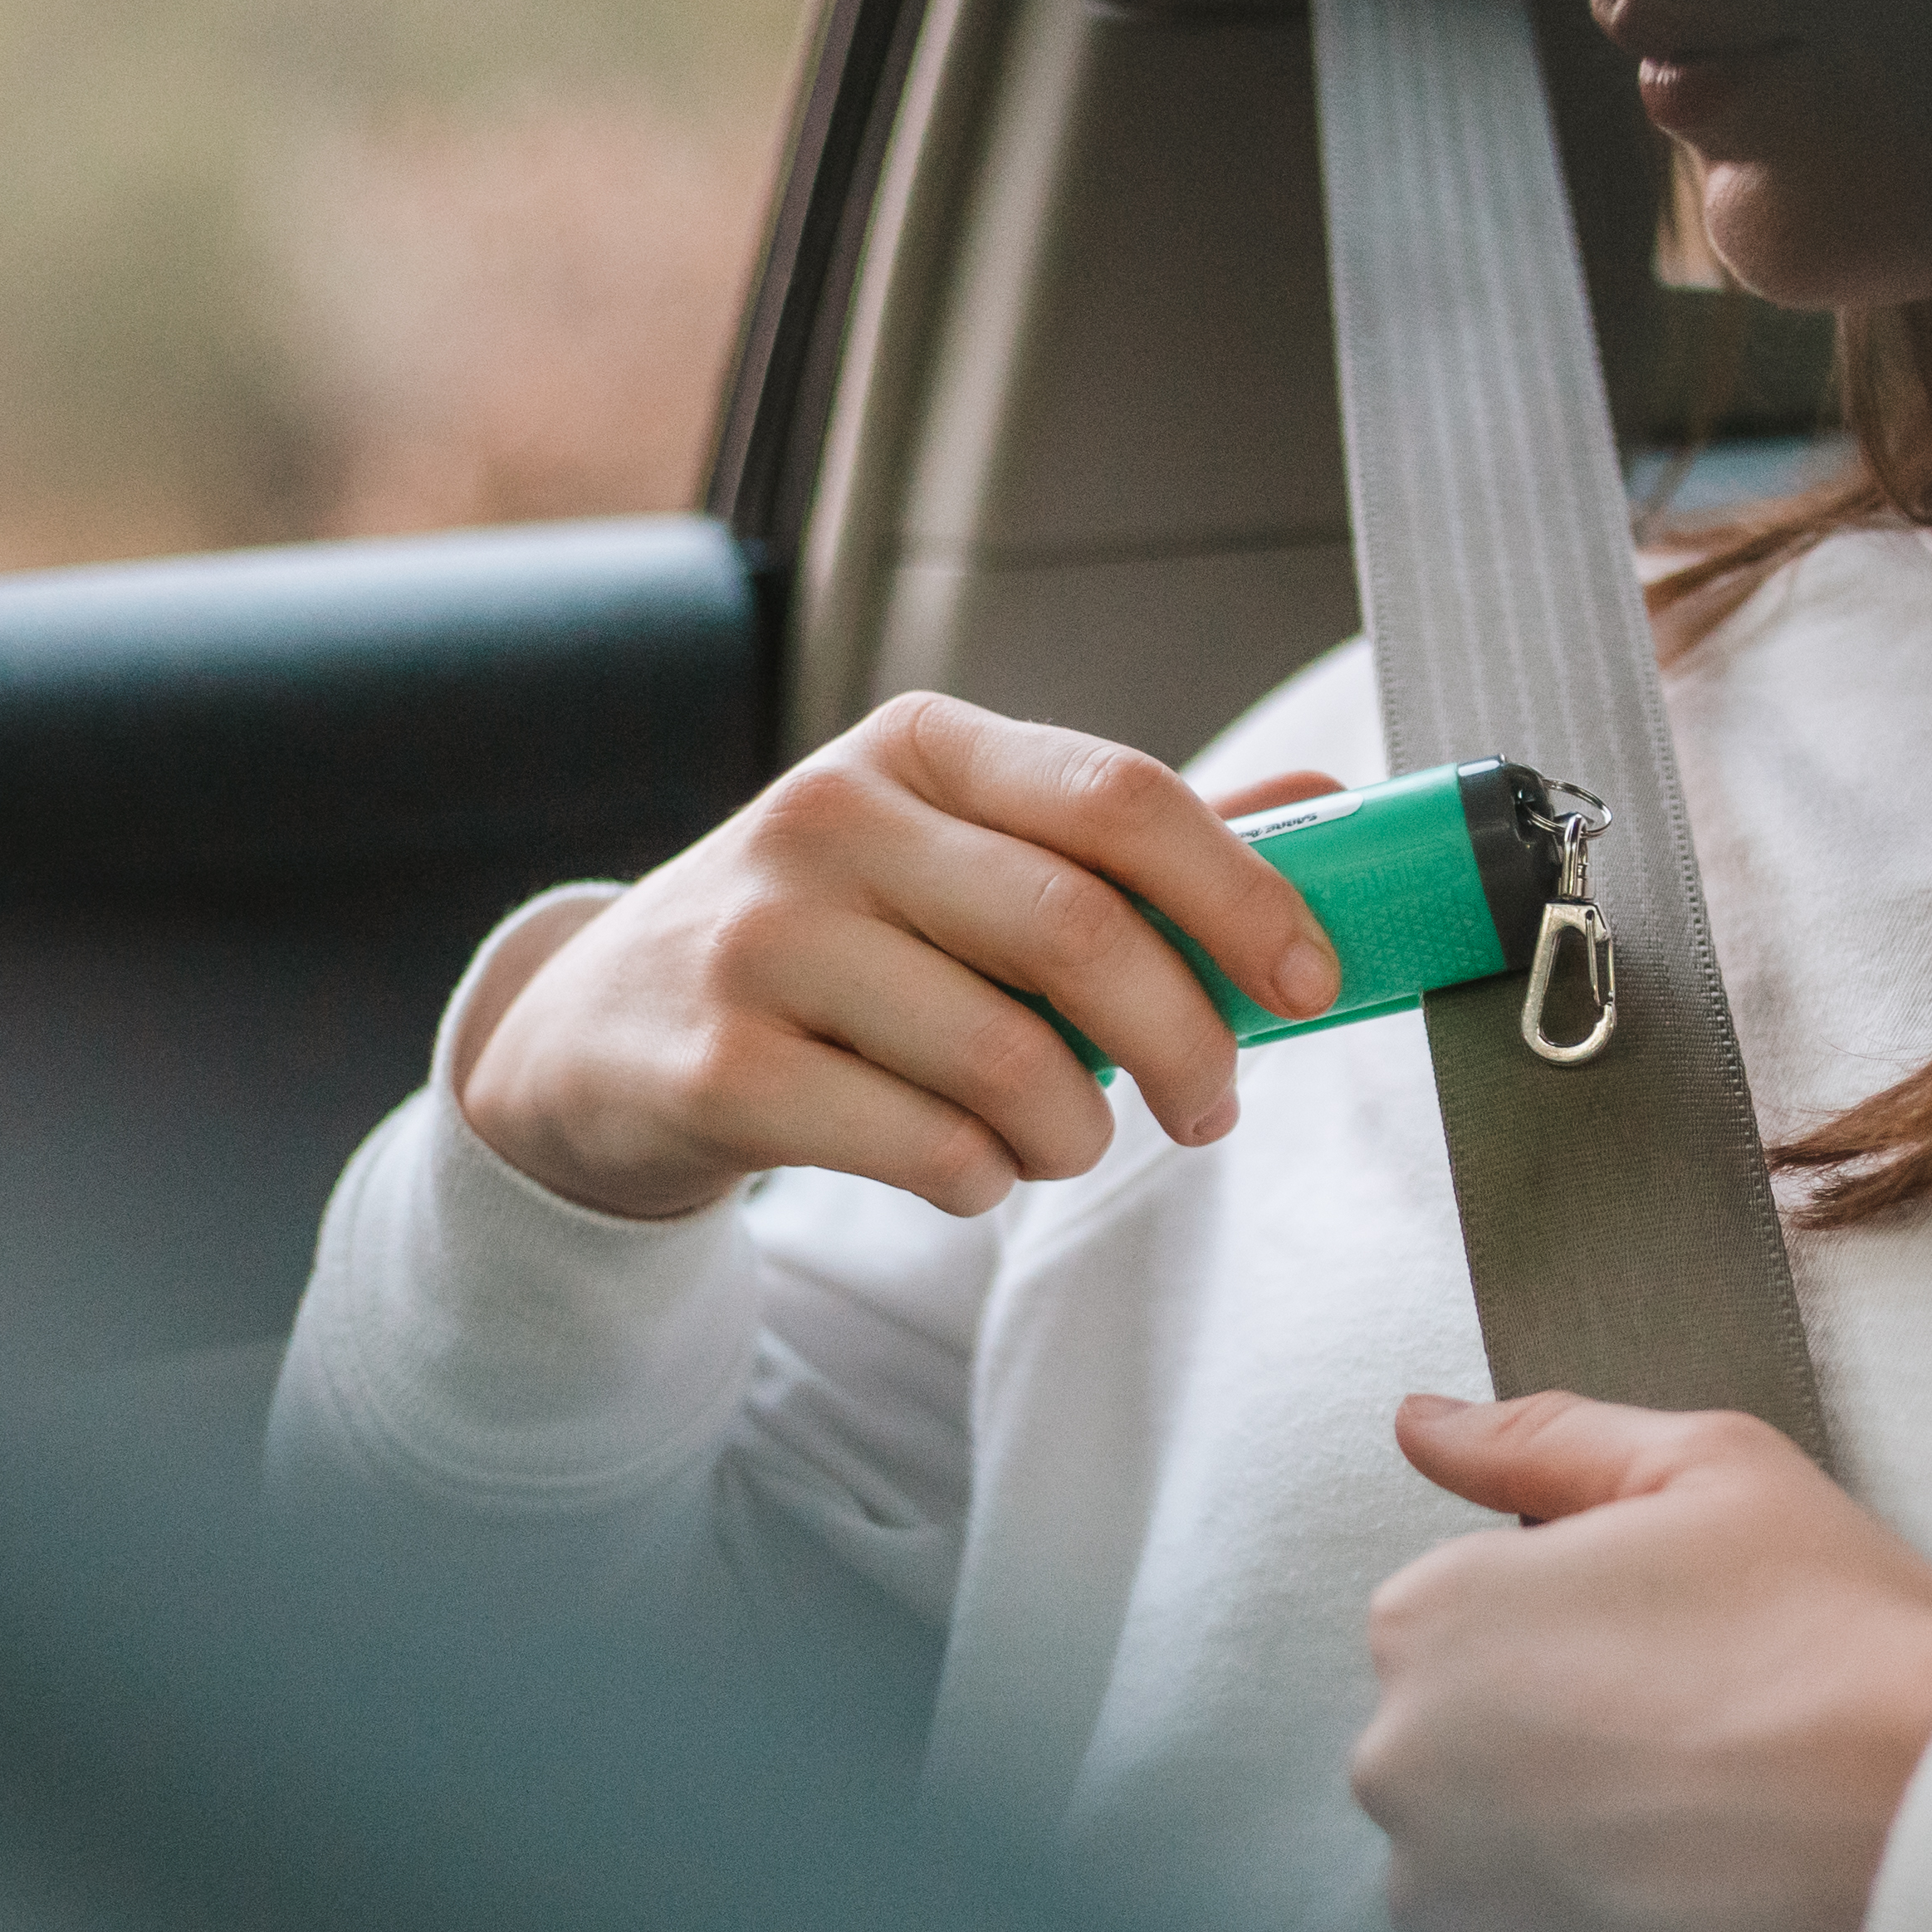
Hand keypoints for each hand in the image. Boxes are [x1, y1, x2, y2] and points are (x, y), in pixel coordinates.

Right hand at [456, 691, 1344, 1219]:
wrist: (600, 1035)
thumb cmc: (832, 946)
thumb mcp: (960, 860)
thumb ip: (1130, 846)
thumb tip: (1331, 812)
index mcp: (923, 749)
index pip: (1123, 798)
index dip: (1244, 894)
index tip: (1312, 984)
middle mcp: (833, 817)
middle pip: (1081, 931)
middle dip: (1189, 1041)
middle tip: (1214, 1109)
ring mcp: (764, 938)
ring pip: (1011, 1060)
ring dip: (1081, 1135)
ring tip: (1068, 1143)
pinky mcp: (719, 1064)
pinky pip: (928, 1149)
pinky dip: (982, 1182)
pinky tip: (963, 1166)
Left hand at [1353, 1392, 1931, 1931]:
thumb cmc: (1840, 1643)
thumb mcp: (1712, 1470)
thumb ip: (1543, 1437)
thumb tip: (1420, 1423)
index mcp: (1433, 1620)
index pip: (1467, 1636)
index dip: (1591, 1652)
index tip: (1686, 1675)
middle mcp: (1402, 1769)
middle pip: (1466, 1769)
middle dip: (1565, 1773)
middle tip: (1712, 1771)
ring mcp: (1444, 1919)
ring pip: (1491, 1896)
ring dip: (1578, 1886)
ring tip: (1716, 1863)